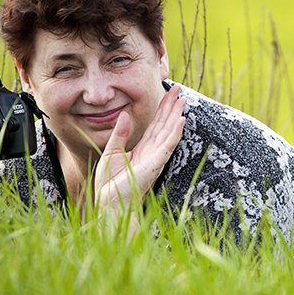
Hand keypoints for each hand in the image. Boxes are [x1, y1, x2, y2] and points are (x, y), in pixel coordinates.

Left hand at [92, 83, 185, 220]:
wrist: (110, 204)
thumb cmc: (110, 185)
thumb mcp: (112, 153)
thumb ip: (120, 134)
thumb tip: (124, 114)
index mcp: (143, 149)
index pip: (155, 125)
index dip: (162, 108)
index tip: (168, 93)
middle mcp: (152, 152)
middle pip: (165, 125)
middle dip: (172, 107)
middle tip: (179, 90)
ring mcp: (155, 158)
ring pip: (169, 132)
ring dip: (176, 116)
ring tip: (183, 99)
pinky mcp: (155, 164)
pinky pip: (167, 145)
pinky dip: (175, 132)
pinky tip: (180, 120)